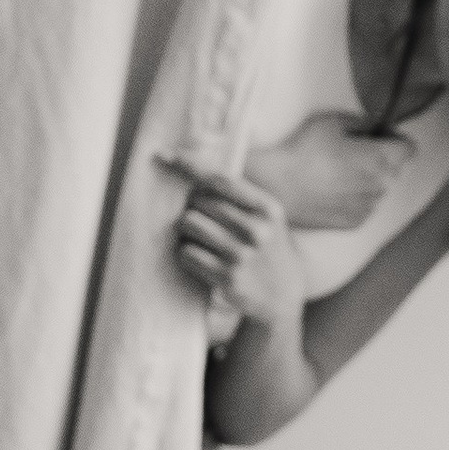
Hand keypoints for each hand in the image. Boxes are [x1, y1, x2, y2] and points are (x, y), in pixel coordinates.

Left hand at [161, 154, 306, 340]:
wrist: (283, 293)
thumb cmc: (266, 245)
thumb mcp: (266, 216)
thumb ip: (238, 194)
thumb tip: (192, 167)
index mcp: (267, 208)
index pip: (221, 180)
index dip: (190, 166)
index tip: (166, 156)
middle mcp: (257, 230)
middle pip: (199, 202)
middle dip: (193, 208)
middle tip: (201, 220)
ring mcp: (241, 256)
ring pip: (188, 225)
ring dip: (186, 230)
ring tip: (199, 238)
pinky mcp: (227, 279)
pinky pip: (186, 253)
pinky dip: (186, 252)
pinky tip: (200, 258)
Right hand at [245, 108, 410, 233]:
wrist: (277, 186)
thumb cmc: (303, 150)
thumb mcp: (332, 122)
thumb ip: (362, 122)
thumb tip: (373, 126)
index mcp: (380, 158)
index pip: (409, 148)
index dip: (394, 138)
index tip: (379, 136)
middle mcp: (381, 185)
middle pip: (394, 168)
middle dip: (381, 159)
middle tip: (353, 153)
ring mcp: (369, 207)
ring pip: (380, 189)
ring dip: (368, 180)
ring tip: (339, 174)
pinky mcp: (355, 222)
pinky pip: (365, 206)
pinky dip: (355, 198)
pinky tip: (333, 191)